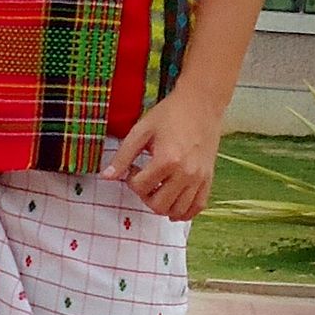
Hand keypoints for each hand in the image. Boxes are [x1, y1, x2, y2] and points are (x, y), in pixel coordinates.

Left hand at [101, 87, 222, 219]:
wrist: (201, 103)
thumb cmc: (170, 114)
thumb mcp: (141, 130)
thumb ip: (122, 156)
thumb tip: (106, 177)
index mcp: (167, 160)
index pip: (141, 188)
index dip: (130, 180)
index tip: (133, 168)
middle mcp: (186, 173)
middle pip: (159, 205)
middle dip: (145, 196)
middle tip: (144, 181)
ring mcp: (199, 178)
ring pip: (178, 211)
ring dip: (163, 206)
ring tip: (158, 189)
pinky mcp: (209, 178)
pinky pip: (197, 207)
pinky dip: (184, 211)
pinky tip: (174, 203)